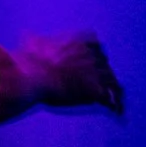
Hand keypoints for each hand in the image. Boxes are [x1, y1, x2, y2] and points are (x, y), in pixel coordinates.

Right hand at [0, 32, 122, 121]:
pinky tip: (117, 112)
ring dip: (114, 91)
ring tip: (118, 102)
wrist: (34, 76)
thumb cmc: (30, 60)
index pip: (98, 47)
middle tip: (104, 87)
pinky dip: (115, 106)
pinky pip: (111, 99)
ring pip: (112, 81)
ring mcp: (96, 72)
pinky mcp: (95, 91)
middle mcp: (92, 54)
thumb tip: (27, 34)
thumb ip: (34, 38)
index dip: (96, 57)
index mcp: (82, 41)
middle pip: (106, 65)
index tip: (95, 65)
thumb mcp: (32, 43)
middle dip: (104, 75)